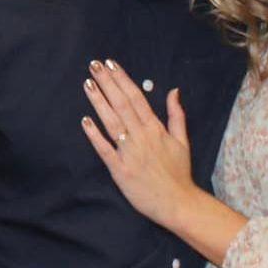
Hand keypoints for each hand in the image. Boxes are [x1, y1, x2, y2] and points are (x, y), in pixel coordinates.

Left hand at [81, 59, 193, 229]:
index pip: (136, 97)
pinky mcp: (120, 170)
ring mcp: (130, 153)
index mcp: (156, 129)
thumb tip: (174, 91)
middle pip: (122, 104)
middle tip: (94, 65)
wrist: (178, 203)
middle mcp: (142, 137)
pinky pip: (105, 150)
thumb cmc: (179, 173)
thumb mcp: (183, 141)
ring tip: (87, 83)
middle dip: (107, 83)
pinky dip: (95, 135)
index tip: (111, 64)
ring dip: (99, 101)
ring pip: (112, 122)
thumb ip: (176, 115)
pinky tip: (84, 120)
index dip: (122, 79)